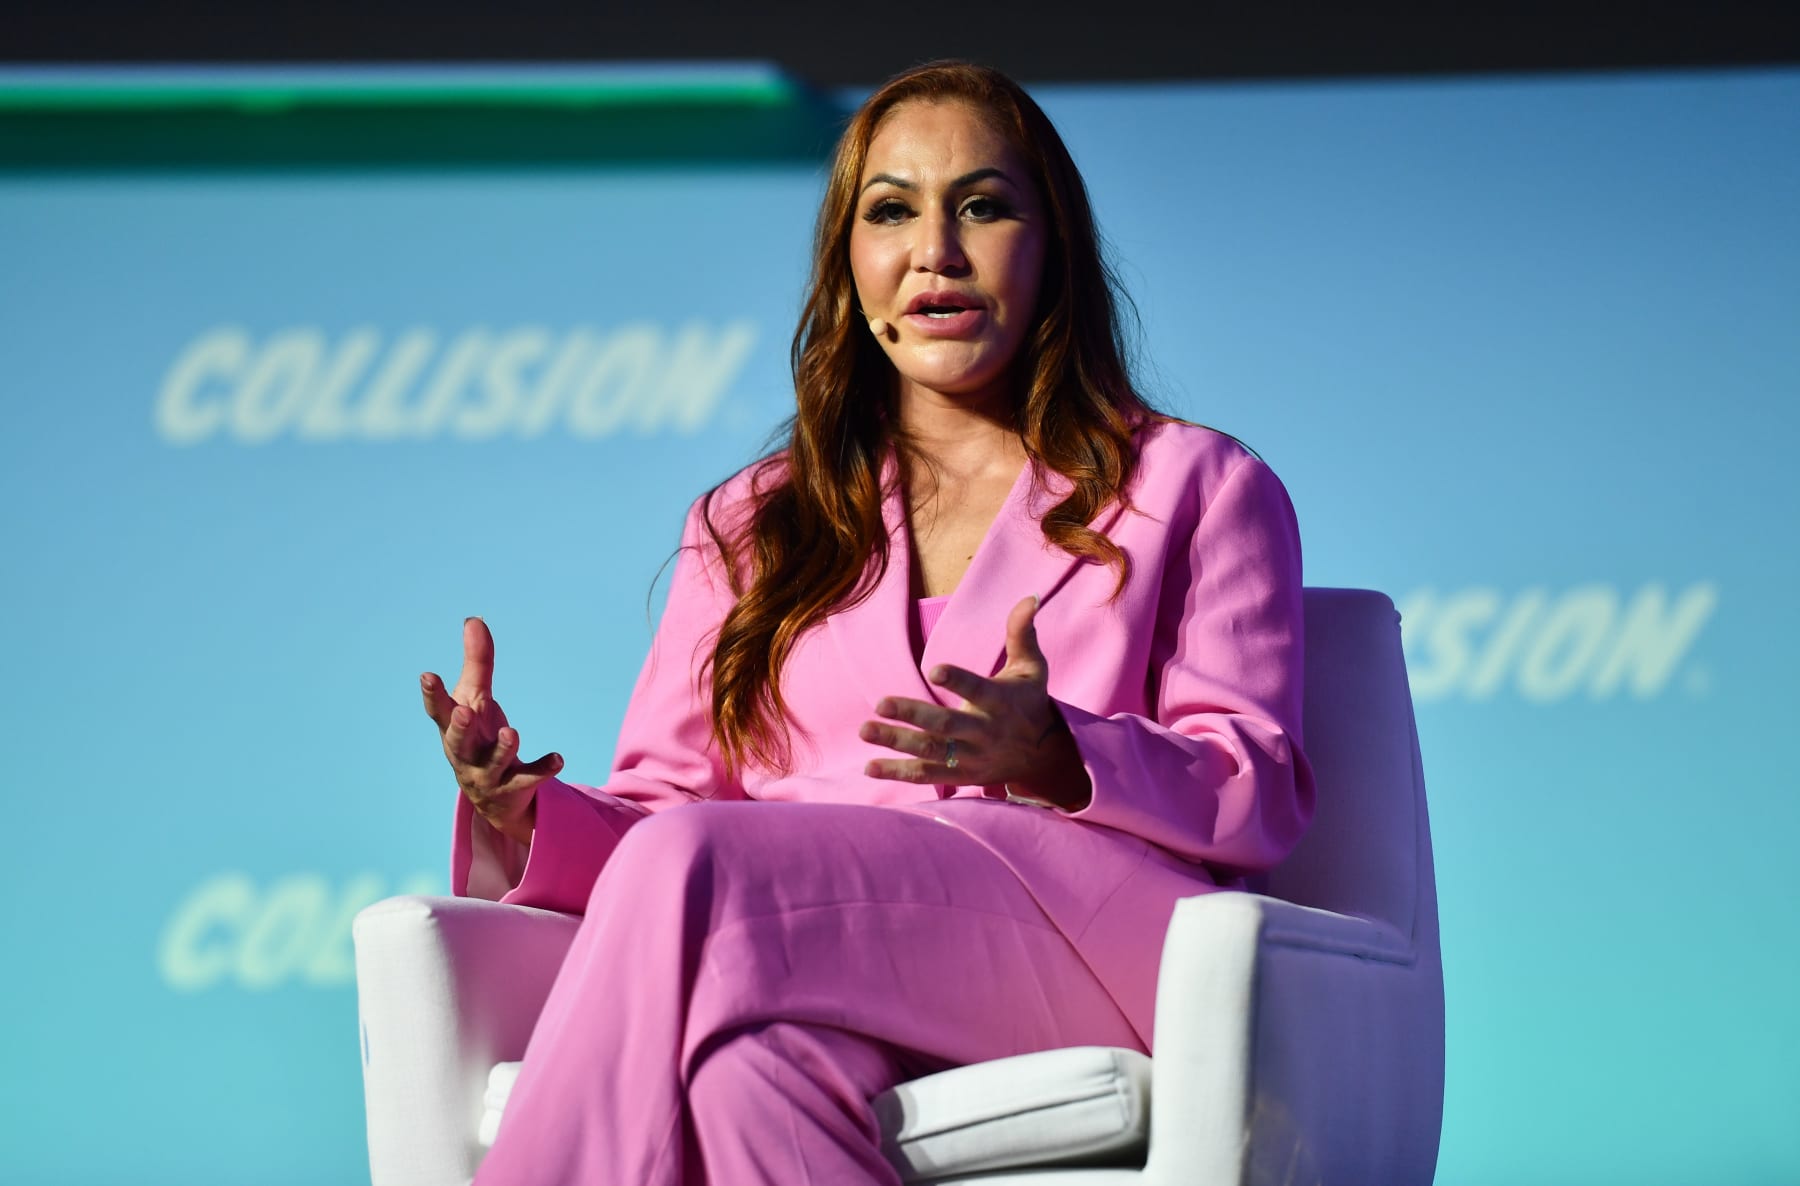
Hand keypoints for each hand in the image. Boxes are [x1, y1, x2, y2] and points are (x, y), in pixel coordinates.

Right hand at [421, 617, 562, 845]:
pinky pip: (529, 778)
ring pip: (494, 763)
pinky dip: (543, 768)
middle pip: (458, 742)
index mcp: (453, 728)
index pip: (438, 711)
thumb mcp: (476, 698)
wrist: (492, 797)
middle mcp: (466, 753)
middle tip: (463, 712)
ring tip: (512, 732)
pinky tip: (559, 758)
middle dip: (459, 728)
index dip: (432, 695)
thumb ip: (477, 662)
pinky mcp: (514, 786)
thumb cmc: (478, 736)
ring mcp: (489, 774)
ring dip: (503, 749)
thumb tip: (473, 620)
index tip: (428, 675)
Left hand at [861, 596, 1091, 809]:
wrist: (1044, 756)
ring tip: (865, 729)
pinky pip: (927, 775)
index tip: (933, 669)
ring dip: (897, 742)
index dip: (958, 681)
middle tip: (880, 703)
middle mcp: (985, 732)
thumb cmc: (1030, 701)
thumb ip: (1022, 632)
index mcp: (1000, 702)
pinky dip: (898, 773)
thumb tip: (1029, 596)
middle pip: (946, 726)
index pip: (978, 690)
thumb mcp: (1032, 667)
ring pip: (931, 751)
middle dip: (913, 715)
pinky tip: (869, 767)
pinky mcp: (961, 776)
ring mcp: (972, 757)